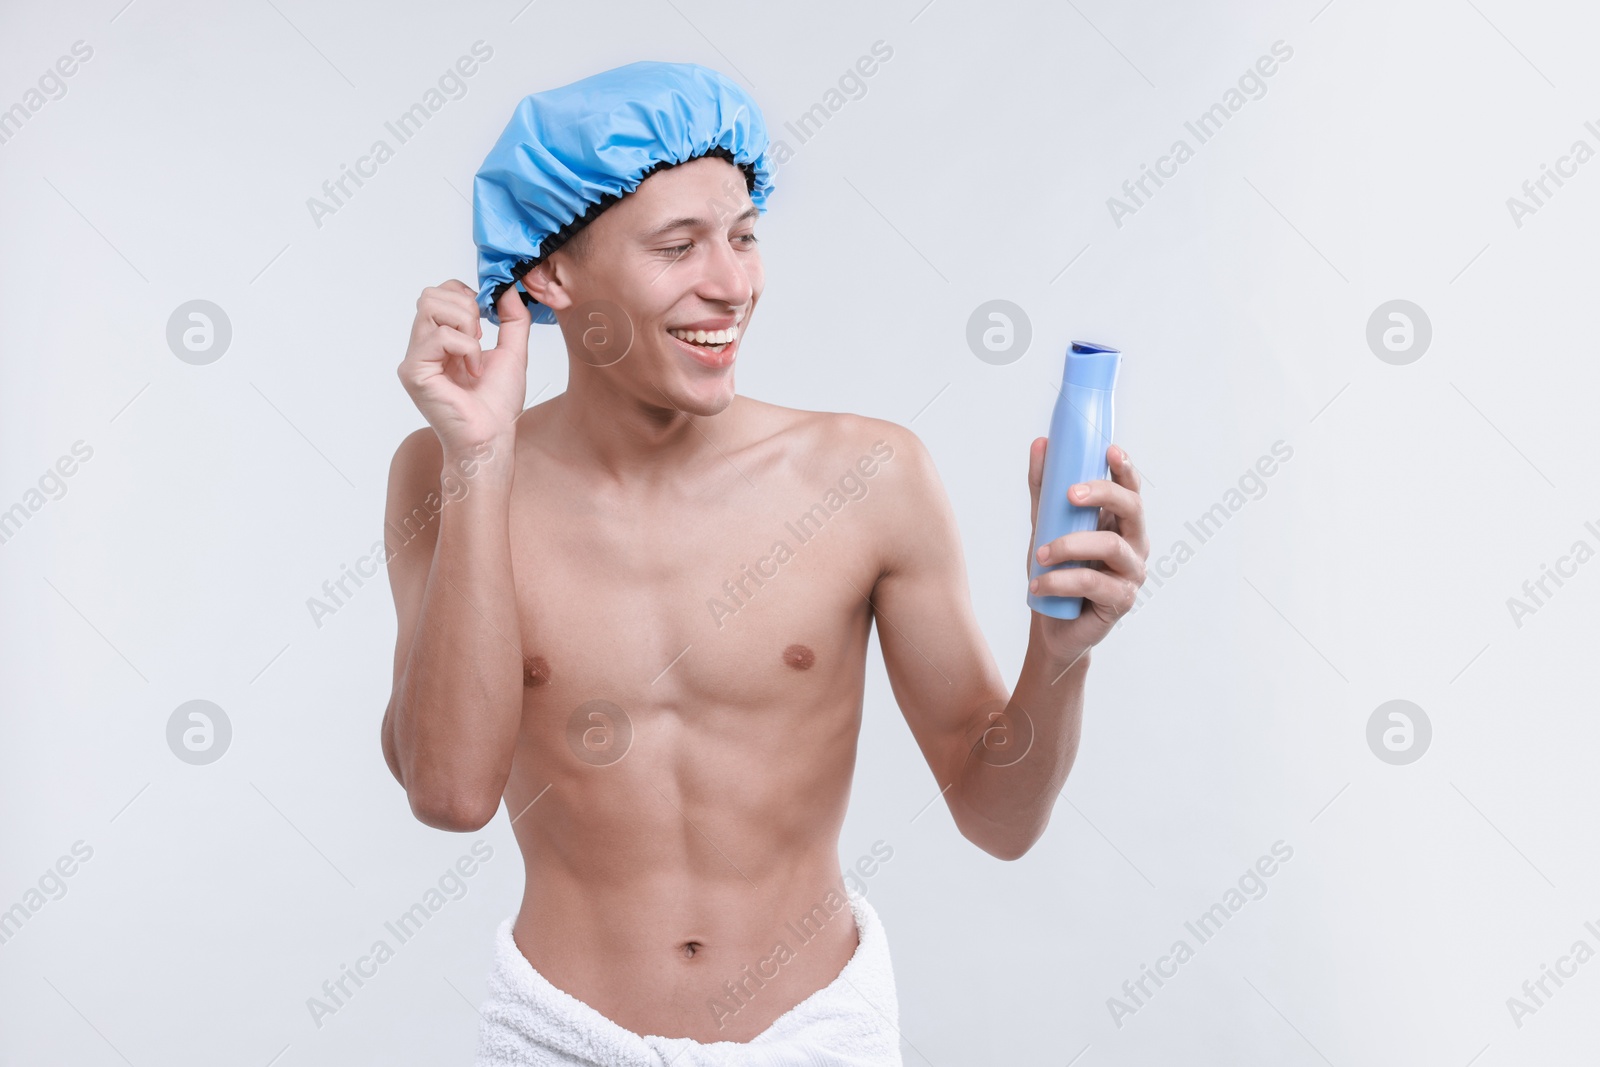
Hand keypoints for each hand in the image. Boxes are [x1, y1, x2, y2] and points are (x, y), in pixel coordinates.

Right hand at [396, 281, 530, 453]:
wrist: (493, 436)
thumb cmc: (498, 404)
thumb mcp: (513, 350)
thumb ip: (512, 318)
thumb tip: (507, 289)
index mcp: (441, 340)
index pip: (439, 293)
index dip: (465, 296)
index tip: (486, 319)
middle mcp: (423, 347)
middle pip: (430, 294)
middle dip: (465, 307)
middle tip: (480, 337)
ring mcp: (415, 358)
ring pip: (430, 306)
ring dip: (465, 325)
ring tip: (474, 354)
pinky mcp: (414, 371)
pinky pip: (438, 336)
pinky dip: (466, 349)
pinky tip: (472, 371)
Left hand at [1025, 441, 1148, 659]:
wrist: (1052, 624)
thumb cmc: (1056, 570)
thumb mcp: (1045, 525)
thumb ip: (1044, 488)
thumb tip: (1041, 443)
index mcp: (1120, 521)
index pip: (1130, 488)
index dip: (1125, 468)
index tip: (1110, 449)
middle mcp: (1134, 543)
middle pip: (1132, 508)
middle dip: (1102, 494)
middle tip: (1068, 494)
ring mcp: (1131, 573)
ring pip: (1110, 545)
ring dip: (1069, 545)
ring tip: (1039, 555)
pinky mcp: (1121, 600)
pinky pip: (1094, 582)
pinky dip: (1061, 581)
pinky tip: (1038, 584)